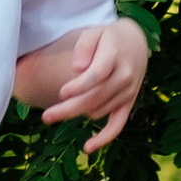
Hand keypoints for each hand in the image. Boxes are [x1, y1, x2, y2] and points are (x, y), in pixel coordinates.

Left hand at [22, 17, 150, 151]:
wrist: (135, 44)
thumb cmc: (108, 38)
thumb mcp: (95, 32)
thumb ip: (85, 46)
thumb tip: (78, 68)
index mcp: (115, 57)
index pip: (98, 75)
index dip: (80, 86)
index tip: (61, 92)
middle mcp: (124, 76)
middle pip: (95, 97)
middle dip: (69, 109)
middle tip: (46, 117)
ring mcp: (128, 92)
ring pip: (99, 110)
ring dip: (77, 113)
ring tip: (56, 112)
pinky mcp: (128, 104)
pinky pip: (118, 125)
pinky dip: (104, 138)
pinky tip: (87, 148)